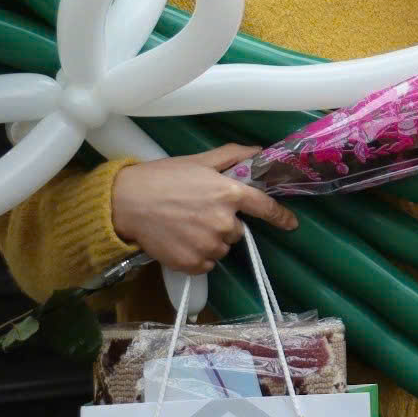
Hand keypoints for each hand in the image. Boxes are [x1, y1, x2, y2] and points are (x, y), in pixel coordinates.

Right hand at [110, 144, 297, 273]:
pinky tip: (179, 241)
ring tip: (184, 226)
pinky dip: (197, 256)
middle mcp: (224, 222)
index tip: (291, 223)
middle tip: (197, 213)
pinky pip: (206, 264)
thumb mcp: (198, 161)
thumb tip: (258, 152)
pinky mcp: (193, 263)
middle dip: (222, 223)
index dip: (280, 216)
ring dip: (209, 240)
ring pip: (221, 248)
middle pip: (237, 230)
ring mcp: (209, 245)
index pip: (264, 207)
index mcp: (229, 194)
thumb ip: (232, 156)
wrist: (126, 203)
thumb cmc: (162, 178)